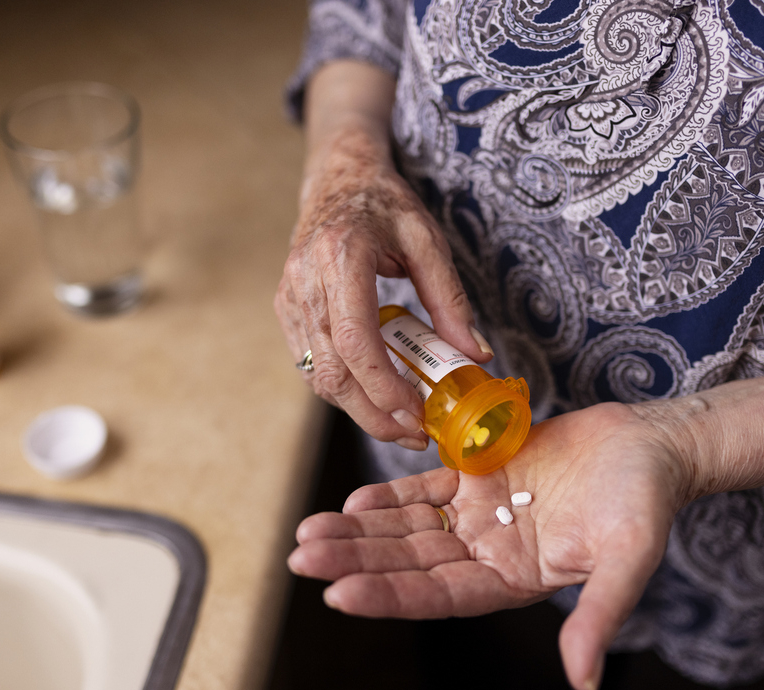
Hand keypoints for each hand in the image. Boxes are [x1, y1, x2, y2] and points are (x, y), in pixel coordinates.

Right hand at [276, 61, 490, 449]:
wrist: (338, 180)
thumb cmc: (385, 206)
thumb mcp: (429, 242)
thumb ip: (451, 301)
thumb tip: (476, 357)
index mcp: (342, 257)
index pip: (356, 340)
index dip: (384, 386)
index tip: (416, 413)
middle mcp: (306, 282)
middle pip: (333, 371)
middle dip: (374, 414)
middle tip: (415, 434)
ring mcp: (290, 299)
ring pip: (319, 376)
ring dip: (360, 408)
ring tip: (402, 420)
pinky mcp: (286, 311)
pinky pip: (312, 365)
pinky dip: (344, 388)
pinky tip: (376, 393)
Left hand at [287, 402, 689, 689]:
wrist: (650, 446)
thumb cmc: (644, 502)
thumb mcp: (627, 559)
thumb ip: (599, 617)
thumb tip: (584, 684)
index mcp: (515, 582)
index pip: (439, 596)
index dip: (390, 595)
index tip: (340, 594)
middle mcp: (488, 554)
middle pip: (410, 562)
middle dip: (356, 561)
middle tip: (302, 557)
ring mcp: (479, 515)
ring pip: (407, 528)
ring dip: (359, 531)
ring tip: (309, 531)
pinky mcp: (477, 476)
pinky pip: (424, 490)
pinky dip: (389, 496)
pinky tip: (353, 502)